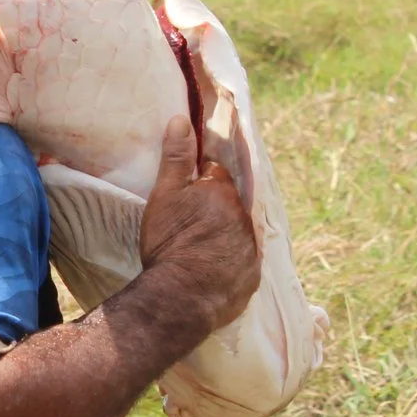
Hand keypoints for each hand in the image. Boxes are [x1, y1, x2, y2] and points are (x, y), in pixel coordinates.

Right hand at [133, 115, 260, 344]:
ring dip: (224, 236)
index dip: (202, 180)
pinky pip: (242, 264)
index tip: (190, 190)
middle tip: (191, 222)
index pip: (216, 174)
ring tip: (199, 249)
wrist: (180, 297)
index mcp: (223, 192)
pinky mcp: (251, 278)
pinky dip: (229, 264)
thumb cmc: (170, 242)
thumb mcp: (165, 195)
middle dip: (215, 208)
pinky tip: (211, 271)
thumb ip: (177, 158)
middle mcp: (244, 218)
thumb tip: (182, 119)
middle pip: (230, 205)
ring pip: (238, 234)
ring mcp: (251, 250)